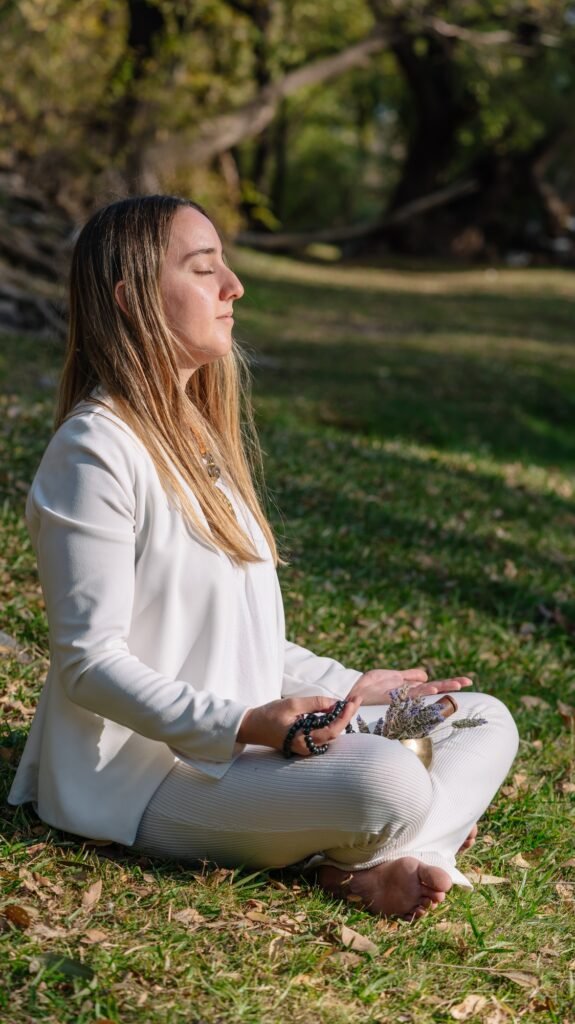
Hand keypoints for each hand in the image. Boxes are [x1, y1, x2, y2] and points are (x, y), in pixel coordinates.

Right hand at [237, 694, 361, 756]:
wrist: (251, 726)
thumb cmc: (269, 715)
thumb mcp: (292, 704)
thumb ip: (315, 704)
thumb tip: (336, 703)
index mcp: (303, 741)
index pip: (332, 730)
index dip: (345, 715)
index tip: (353, 701)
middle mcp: (307, 748)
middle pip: (334, 733)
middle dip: (346, 715)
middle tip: (355, 699)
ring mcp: (305, 747)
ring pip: (329, 734)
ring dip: (340, 718)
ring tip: (349, 703)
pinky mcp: (304, 743)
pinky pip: (322, 734)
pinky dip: (331, 722)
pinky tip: (336, 711)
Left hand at [347, 667, 472, 705]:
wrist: (351, 692)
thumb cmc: (369, 686)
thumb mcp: (391, 676)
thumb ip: (407, 676)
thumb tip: (426, 676)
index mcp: (409, 688)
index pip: (433, 685)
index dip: (448, 683)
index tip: (466, 681)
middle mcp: (407, 694)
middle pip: (433, 688)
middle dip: (449, 685)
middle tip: (467, 682)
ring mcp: (400, 695)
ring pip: (424, 691)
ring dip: (439, 687)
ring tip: (456, 684)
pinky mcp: (390, 696)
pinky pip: (407, 693)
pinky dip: (420, 691)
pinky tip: (431, 687)